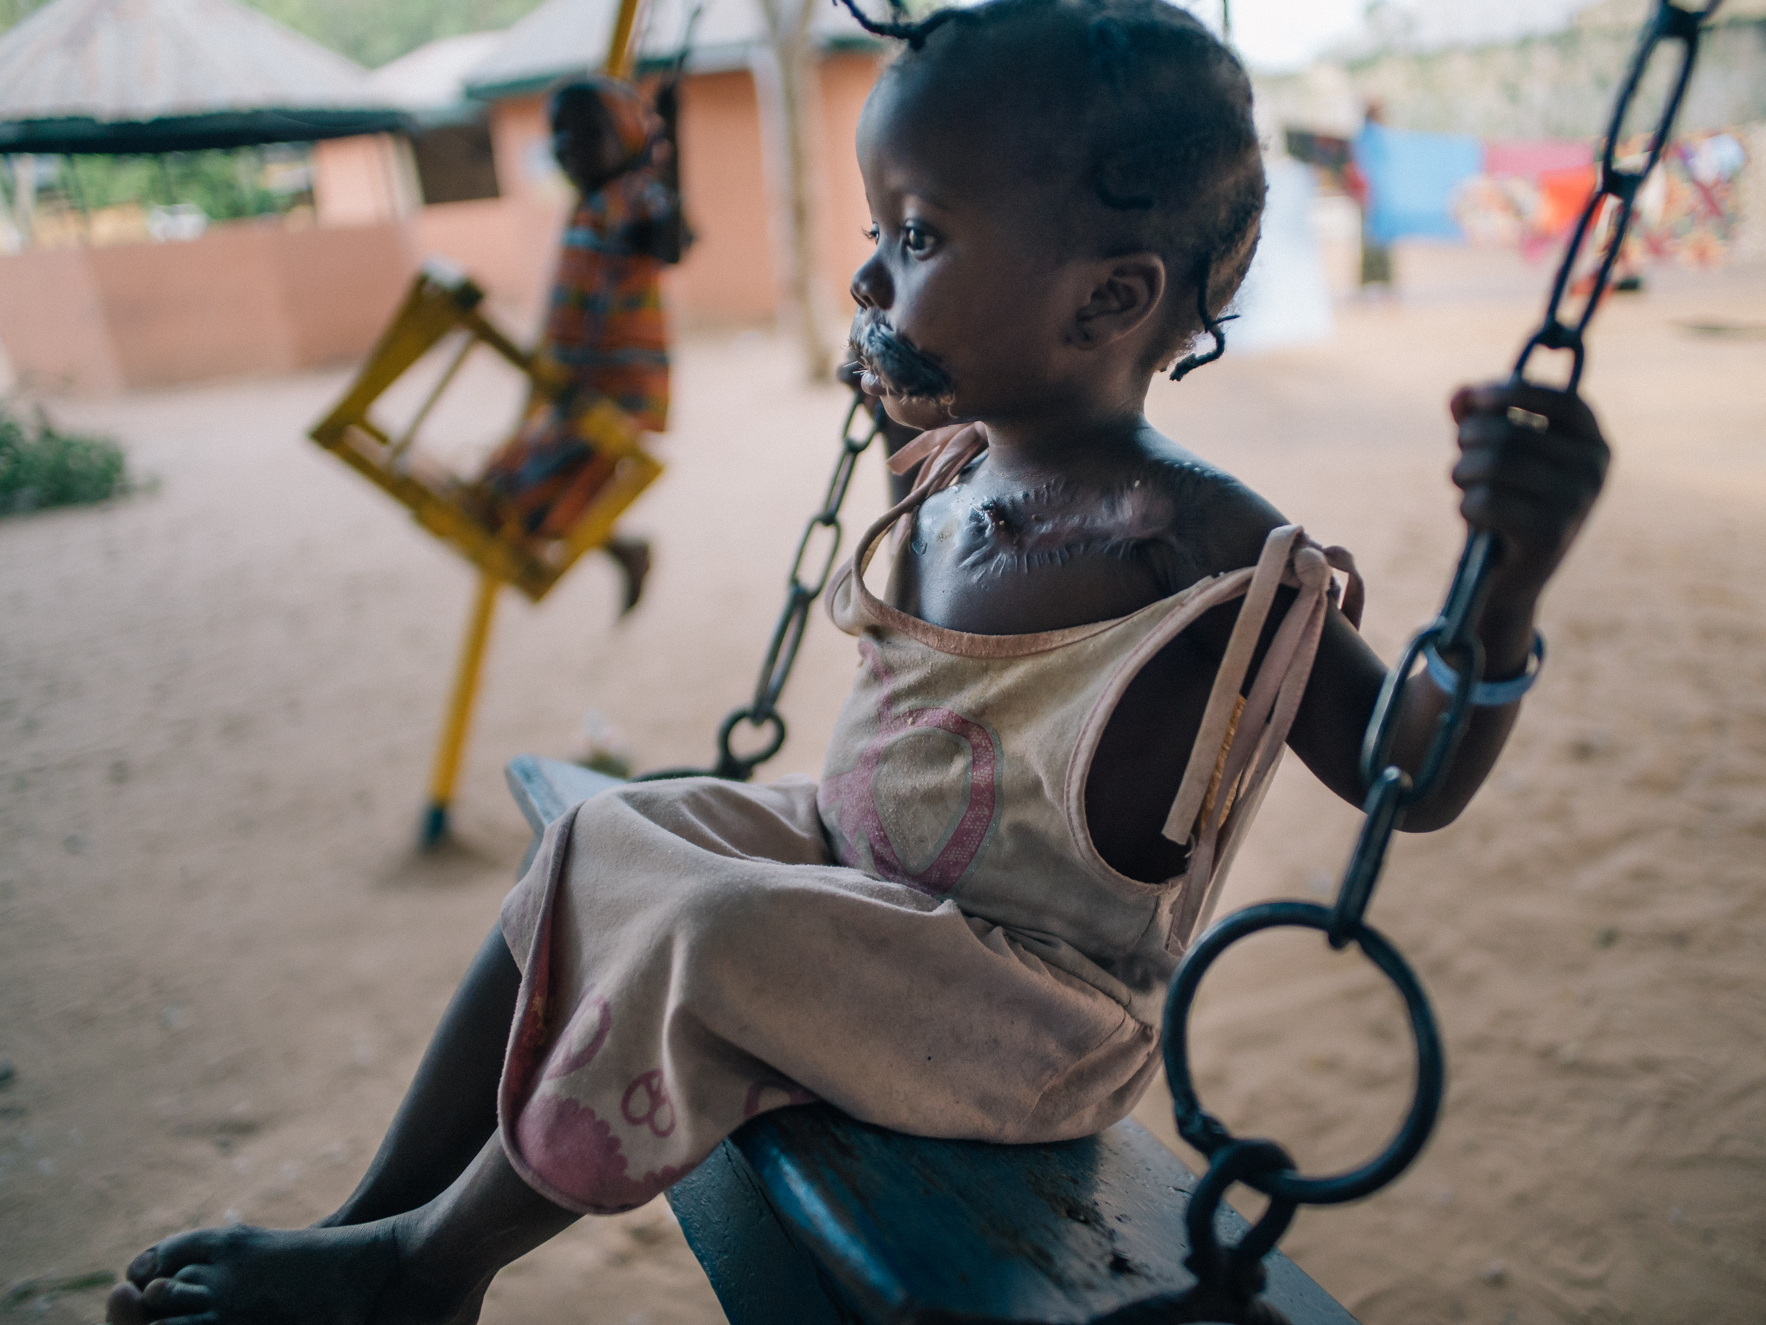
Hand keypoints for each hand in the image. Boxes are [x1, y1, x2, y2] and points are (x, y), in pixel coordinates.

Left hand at [1450, 382, 1608, 609]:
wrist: (1509, 578)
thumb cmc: (1503, 505)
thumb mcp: (1495, 455)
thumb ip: (1479, 417)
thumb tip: (1460, 394)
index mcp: (1593, 443)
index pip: (1561, 401)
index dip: (1512, 392)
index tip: (1475, 398)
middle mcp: (1593, 470)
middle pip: (1512, 432)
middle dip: (1469, 440)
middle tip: (1460, 456)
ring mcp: (1576, 503)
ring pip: (1495, 463)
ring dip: (1462, 471)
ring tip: (1462, 483)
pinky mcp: (1550, 535)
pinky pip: (1488, 501)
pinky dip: (1467, 505)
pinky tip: (1474, 515)